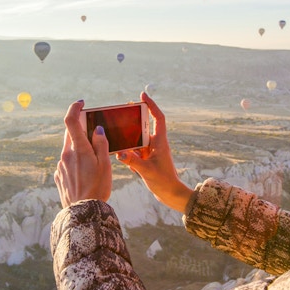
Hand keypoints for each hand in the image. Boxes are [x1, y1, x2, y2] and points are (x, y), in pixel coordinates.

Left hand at [54, 100, 111, 206]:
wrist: (83, 213)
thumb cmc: (98, 188)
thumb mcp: (105, 164)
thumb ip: (101, 144)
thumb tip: (97, 129)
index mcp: (78, 149)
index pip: (71, 121)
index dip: (74, 108)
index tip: (81, 103)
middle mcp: (66, 154)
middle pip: (71, 134)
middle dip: (81, 131)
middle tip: (94, 136)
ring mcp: (60, 166)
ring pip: (69, 149)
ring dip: (79, 149)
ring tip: (93, 163)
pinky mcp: (59, 176)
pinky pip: (67, 163)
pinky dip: (75, 162)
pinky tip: (85, 175)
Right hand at [117, 92, 192, 212]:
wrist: (170, 194)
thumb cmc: (164, 181)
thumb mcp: (147, 171)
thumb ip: (133, 161)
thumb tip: (119, 153)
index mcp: (160, 142)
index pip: (157, 118)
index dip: (151, 105)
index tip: (143, 95)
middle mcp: (156, 144)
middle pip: (144, 125)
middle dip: (134, 119)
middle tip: (123, 111)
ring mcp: (151, 151)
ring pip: (137, 139)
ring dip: (129, 139)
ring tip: (119, 136)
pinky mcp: (147, 159)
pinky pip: (135, 151)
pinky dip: (128, 153)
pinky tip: (124, 159)